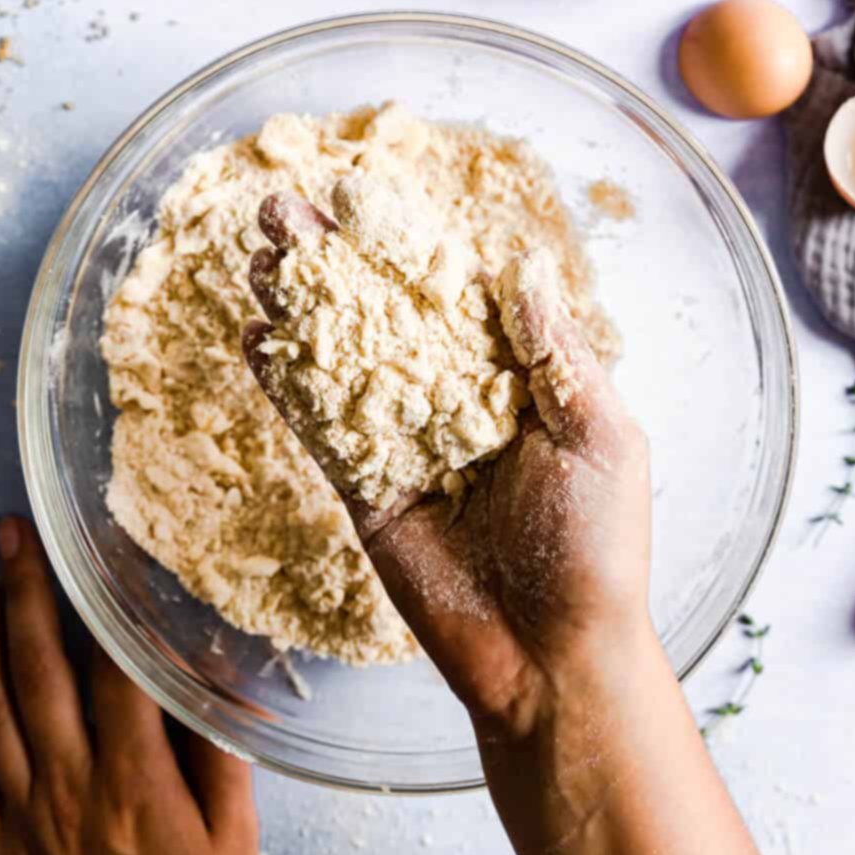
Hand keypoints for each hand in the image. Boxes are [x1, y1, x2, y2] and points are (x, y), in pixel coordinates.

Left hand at [0, 516, 257, 854]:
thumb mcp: (236, 841)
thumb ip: (223, 756)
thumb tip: (219, 680)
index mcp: (135, 780)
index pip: (115, 669)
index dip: (110, 602)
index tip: (104, 544)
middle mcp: (71, 786)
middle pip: (42, 673)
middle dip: (29, 595)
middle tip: (15, 533)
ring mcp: (27, 816)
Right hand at [244, 194, 651, 744]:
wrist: (552, 657)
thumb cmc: (597, 549)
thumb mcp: (601, 436)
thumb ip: (554, 353)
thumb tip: (518, 268)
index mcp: (513, 377)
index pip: (450, 291)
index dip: (402, 244)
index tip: (357, 197)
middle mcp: (453, 396)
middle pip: (382, 311)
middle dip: (332, 259)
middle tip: (282, 208)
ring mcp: (405, 439)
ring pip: (341, 356)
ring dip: (299, 304)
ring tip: (260, 251)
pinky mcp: (367, 487)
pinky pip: (319, 425)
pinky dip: (285, 382)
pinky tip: (254, 335)